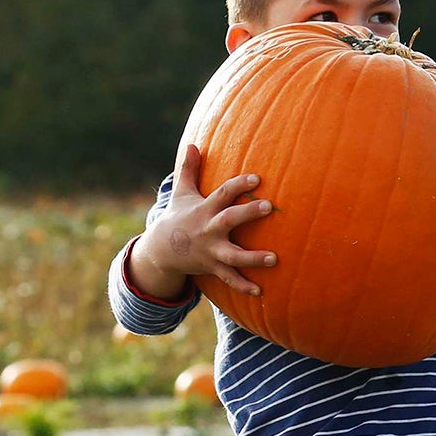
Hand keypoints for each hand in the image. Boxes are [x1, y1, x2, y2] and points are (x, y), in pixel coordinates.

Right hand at [132, 143, 278, 297]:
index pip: (223, 193)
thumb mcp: (181, 193)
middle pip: (229, 220)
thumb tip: (192, 144)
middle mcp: (208, 230)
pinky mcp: (212, 267)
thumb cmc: (178, 216)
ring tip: (274, 259)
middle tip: (270, 207)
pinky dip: (242, 286)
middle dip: (248, 214)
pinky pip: (228, 278)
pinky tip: (260, 291)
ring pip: (233, 255)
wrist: (161, 250)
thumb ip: (188, 169)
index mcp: (205, 209)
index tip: (257, 178)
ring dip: (252, 258)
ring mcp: (210, 251)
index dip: (239, 185)